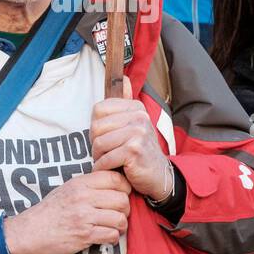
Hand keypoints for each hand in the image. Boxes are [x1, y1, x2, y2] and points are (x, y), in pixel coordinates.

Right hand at [2, 170, 131, 253]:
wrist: (28, 232)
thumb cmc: (48, 212)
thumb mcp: (66, 190)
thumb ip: (88, 185)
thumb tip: (115, 184)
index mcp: (79, 184)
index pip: (116, 179)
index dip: (124, 188)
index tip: (120, 196)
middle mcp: (83, 198)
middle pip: (122, 200)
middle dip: (124, 210)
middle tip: (117, 215)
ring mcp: (84, 217)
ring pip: (120, 219)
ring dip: (120, 226)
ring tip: (112, 227)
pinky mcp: (84, 235)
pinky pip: (112, 235)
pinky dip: (112, 238)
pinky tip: (105, 237)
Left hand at [90, 76, 171, 200]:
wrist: (158, 175)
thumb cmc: (139, 151)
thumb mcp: (134, 124)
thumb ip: (125, 102)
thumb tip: (123, 78)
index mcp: (136, 108)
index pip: (98, 110)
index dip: (97, 127)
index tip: (108, 137)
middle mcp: (139, 116)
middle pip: (95, 127)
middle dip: (96, 145)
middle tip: (109, 153)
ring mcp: (138, 132)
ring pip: (99, 144)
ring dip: (100, 158)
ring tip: (112, 161)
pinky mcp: (134, 150)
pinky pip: (105, 159)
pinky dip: (104, 168)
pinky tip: (114, 170)